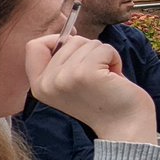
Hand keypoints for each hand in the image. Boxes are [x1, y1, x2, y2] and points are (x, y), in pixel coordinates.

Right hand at [26, 35, 154, 143]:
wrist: (125, 127)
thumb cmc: (105, 101)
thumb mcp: (72, 82)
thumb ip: (64, 61)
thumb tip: (70, 31)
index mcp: (39, 86)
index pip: (34, 46)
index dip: (56, 39)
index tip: (77, 49)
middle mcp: (46, 83)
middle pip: (68, 40)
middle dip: (90, 51)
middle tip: (98, 75)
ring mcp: (64, 78)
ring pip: (88, 43)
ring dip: (104, 56)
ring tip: (106, 79)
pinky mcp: (85, 74)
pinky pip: (104, 48)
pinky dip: (115, 58)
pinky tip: (115, 79)